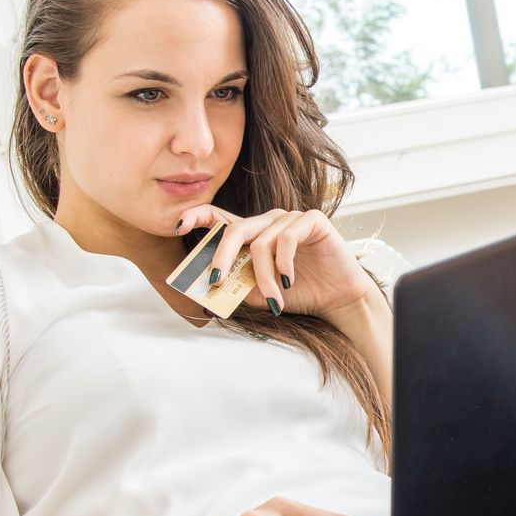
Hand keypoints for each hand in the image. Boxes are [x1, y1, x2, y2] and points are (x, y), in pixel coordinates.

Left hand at [175, 204, 379, 321]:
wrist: (338, 300)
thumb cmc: (299, 294)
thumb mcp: (259, 293)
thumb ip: (236, 285)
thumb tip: (205, 288)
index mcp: (253, 234)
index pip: (220, 217)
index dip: (197, 216)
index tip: (178, 226)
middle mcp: (269, 221)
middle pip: (235, 230)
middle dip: (222, 257)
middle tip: (216, 281)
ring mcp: (290, 217)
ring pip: (262, 243)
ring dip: (264, 277)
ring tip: (273, 300)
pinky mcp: (312, 220)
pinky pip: (286, 238)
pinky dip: (284, 265)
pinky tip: (289, 282)